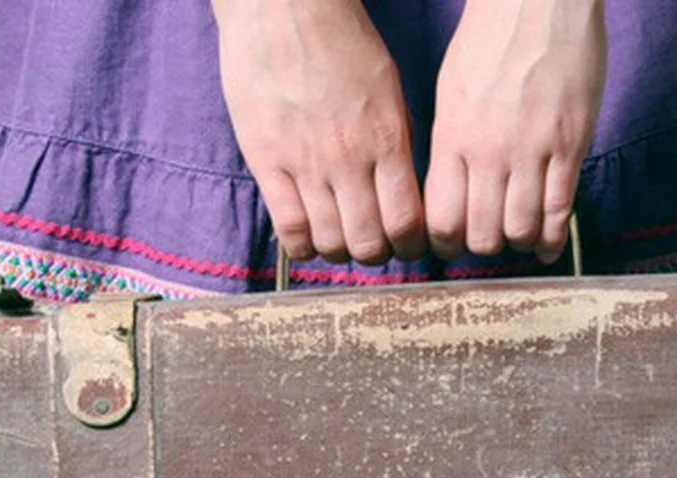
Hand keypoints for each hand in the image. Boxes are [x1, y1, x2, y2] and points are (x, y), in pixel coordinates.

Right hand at [212, 0, 425, 263]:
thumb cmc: (339, 41)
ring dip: (338, 252)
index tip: (406, 246)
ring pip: (329, 242)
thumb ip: (394, 141)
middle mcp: (350, 160)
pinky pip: (288, 228)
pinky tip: (306, 242)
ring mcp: (305, 164)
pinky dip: (301, 247)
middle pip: (369, 242)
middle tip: (372, 248)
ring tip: (338, 242)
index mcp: (387, 141)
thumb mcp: (388, 90)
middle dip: (375, 255)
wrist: (284, 9)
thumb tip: (402, 187)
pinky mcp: (266, 161)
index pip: (407, 222)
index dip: (409, 247)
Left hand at [425, 0, 606, 263]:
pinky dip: (552, 238)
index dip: (444, 244)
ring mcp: (532, 150)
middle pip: (480, 234)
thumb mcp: (451, 92)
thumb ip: (451, 143)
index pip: (440, 218)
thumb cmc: (492, 39)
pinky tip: (547, 245)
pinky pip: (561, 209)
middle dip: (482, 249)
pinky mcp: (570, 145)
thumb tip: (450, 187)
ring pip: (520, 229)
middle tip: (487, 243)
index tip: (451, 246)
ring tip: (518, 239)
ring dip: (518, 243)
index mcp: (453, 137)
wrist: (538, 1)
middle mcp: (489, 151)